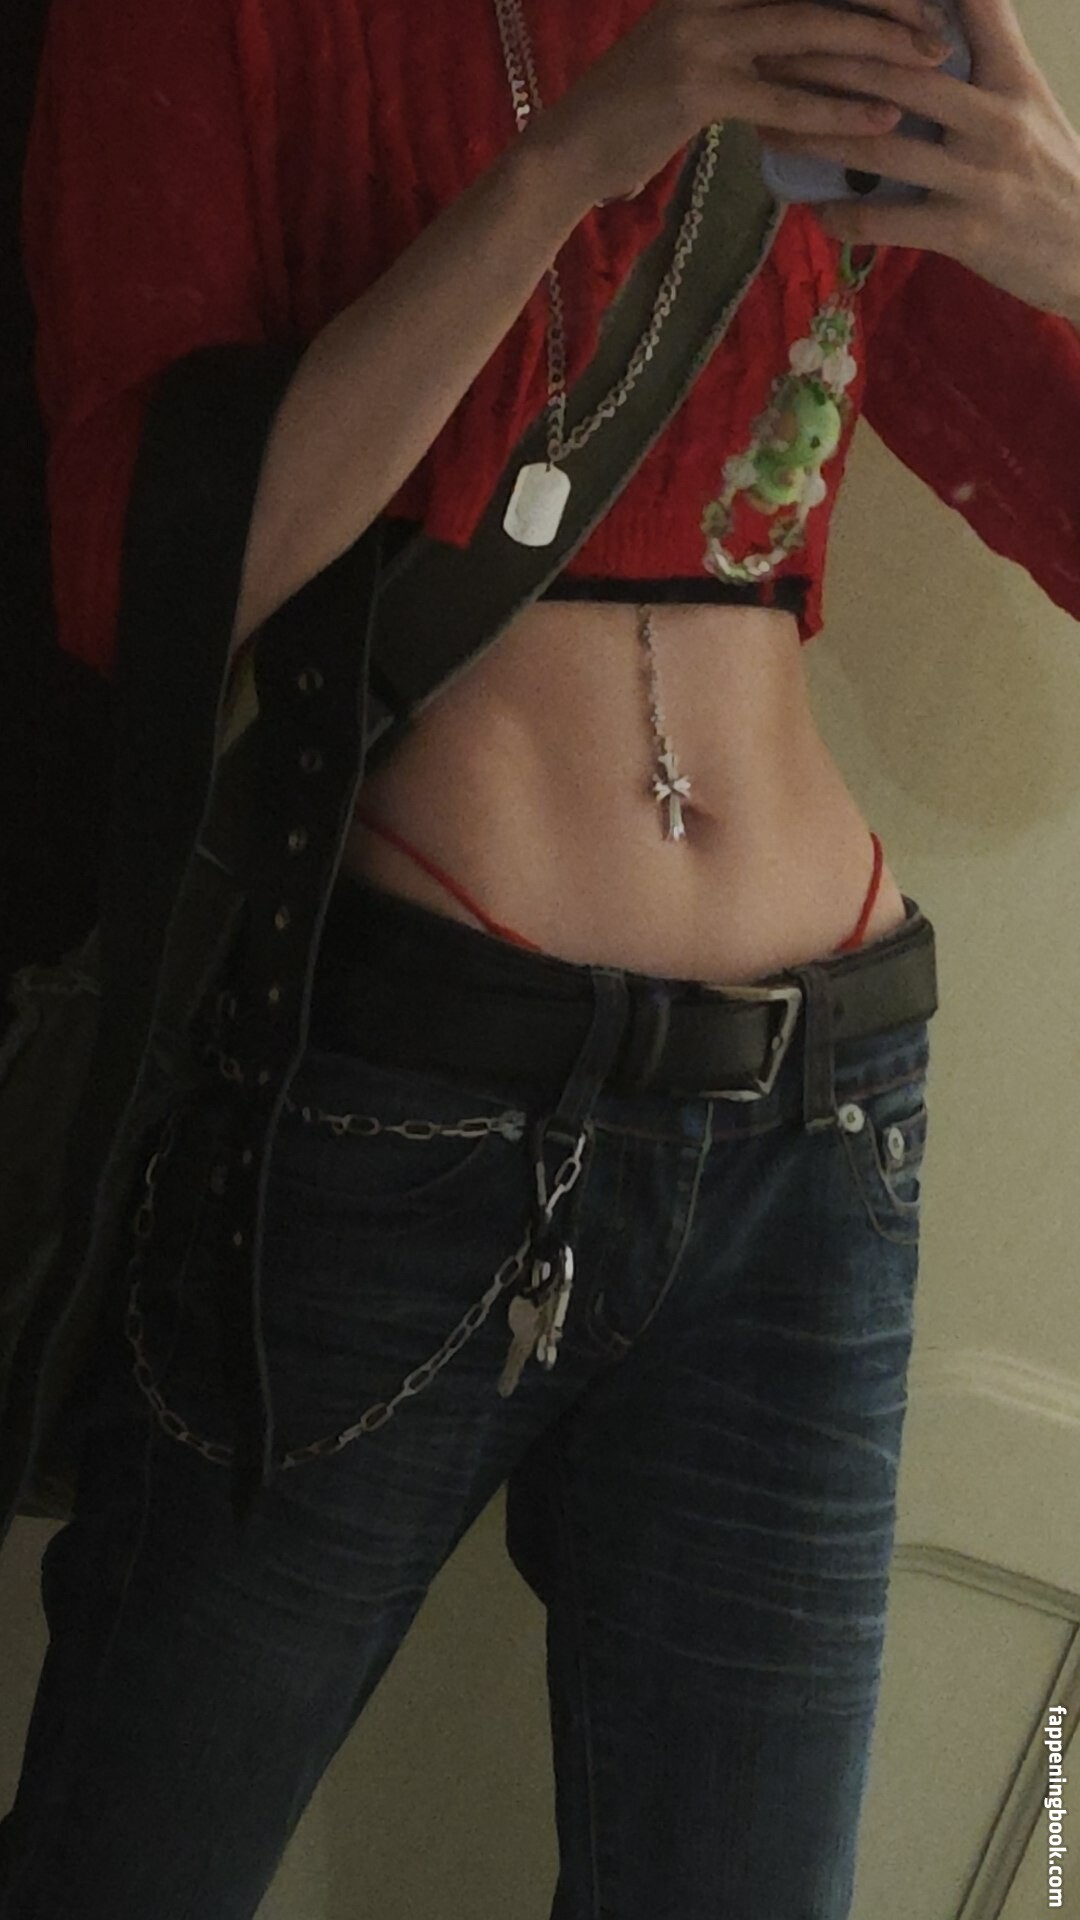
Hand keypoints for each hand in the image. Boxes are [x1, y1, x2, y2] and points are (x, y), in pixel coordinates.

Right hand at [525, 0, 959, 212]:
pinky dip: (836, 110)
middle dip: (887, 3)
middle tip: (938, 27)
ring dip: (877, 47)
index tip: (917, 0)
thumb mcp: (696, 65)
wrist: (566, 156)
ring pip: (809, 29)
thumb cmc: (634, 120)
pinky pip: (781, 98)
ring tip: (929, 64)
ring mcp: (700, 34)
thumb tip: (815, 55)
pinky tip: (878, 120)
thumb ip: (750, 50)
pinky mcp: (694, 87)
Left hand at [754, 0, 1079, 318]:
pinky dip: (843, 216)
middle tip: (773, 54)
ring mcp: (979, 177)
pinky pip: (887, 222)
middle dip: (827, 63)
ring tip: (770, 128)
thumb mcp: (1029, 103)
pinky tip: (814, 209)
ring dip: (815, 137)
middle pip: (897, 76)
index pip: (971, 8)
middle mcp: (996, 119)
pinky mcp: (965, 233)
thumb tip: (932, 24)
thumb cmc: (1049, 174)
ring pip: (880, 147)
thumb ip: (987, 59)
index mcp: (1012, 79)